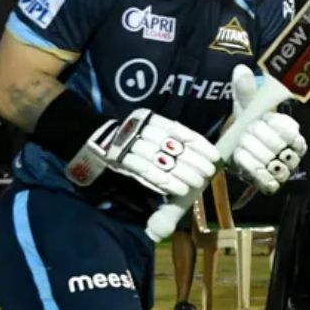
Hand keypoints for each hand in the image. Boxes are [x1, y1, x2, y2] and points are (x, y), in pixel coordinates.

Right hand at [67, 109, 216, 204]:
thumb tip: (203, 155)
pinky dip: (165, 182)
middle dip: (193, 161)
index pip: (180, 131)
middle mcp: (141, 130)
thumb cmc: (132, 141)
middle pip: (173, 147)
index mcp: (151, 120)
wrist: (95, 142)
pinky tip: (179, 190)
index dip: (199, 144)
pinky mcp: (122, 161)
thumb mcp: (151, 133)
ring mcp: (130, 145)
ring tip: (197, 183)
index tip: (214, 155)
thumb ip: (172, 141)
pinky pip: (147, 173)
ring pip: (162, 161)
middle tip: (208, 172)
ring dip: (182, 174)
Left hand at [225, 65, 306, 194]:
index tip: (258, 121)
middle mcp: (293, 152)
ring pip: (269, 162)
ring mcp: (284, 170)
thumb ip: (246, 89)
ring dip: (250, 152)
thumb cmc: (250, 123)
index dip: (269, 125)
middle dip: (254, 138)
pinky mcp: (273, 184)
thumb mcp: (247, 104)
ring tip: (241, 145)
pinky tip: (242, 159)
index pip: (288, 129)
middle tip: (245, 134)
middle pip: (275, 146)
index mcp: (293, 131)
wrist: (241, 147)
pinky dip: (251, 169)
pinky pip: (266, 181)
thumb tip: (240, 70)